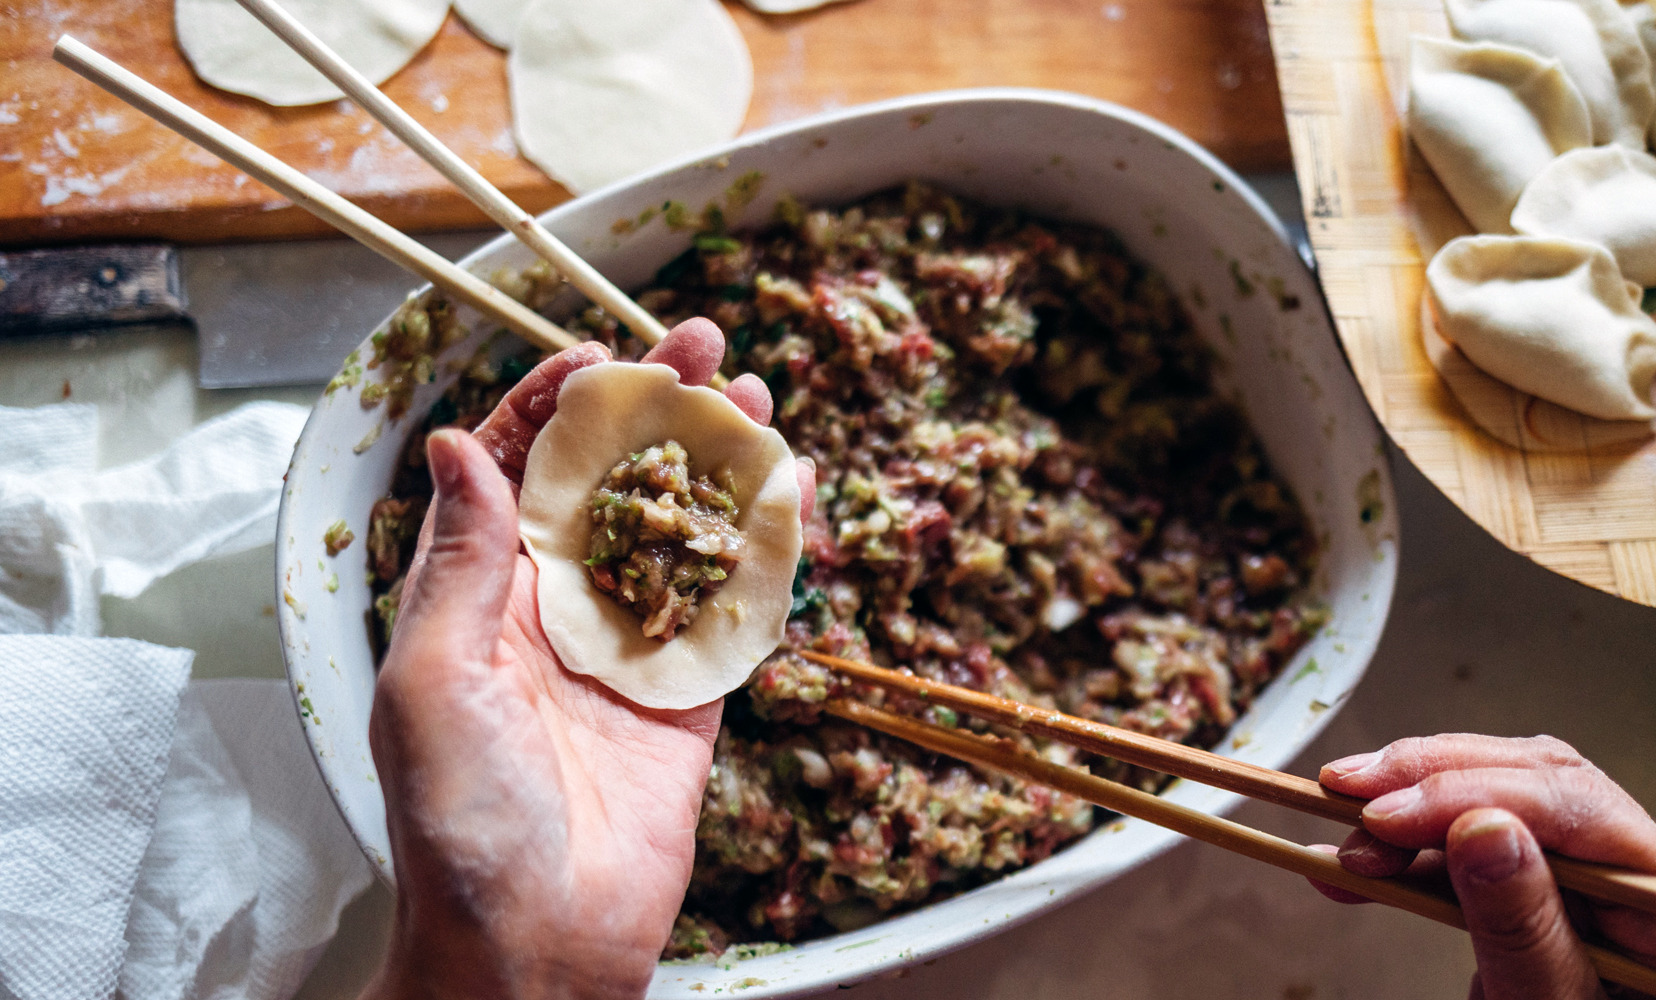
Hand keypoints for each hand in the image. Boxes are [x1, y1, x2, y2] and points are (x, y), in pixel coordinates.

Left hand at [363, 318, 812, 999]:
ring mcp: (630, 651)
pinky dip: (764, 549)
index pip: (520, 472)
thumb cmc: (458, 822)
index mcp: (482, 597)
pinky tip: (790, 494)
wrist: (534, 944)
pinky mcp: (691, 697)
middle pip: (614, 485)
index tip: (602, 352)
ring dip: (719, 464)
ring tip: (758, 398)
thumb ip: (463, 561)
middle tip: (706, 345)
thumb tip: (462, 444)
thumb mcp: (433, 677)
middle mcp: (556, 612)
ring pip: (682, 533)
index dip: (556, 404)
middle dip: (657, 410)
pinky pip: (733, 607)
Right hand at [1311, 735, 1655, 999]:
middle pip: (1541, 783)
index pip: (1581, 809)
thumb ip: (1527, 932)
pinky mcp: (1549, 890)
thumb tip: (1484, 829)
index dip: (1475, 796)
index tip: (1388, 815)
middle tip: (1349, 797)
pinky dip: (1413, 850)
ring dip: (1413, 808)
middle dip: (1433, 784)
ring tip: (1345, 835)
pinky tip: (1362, 860)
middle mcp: (1650, 877)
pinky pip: (1478, 846)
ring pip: (1502, 799)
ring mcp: (1601, 881)